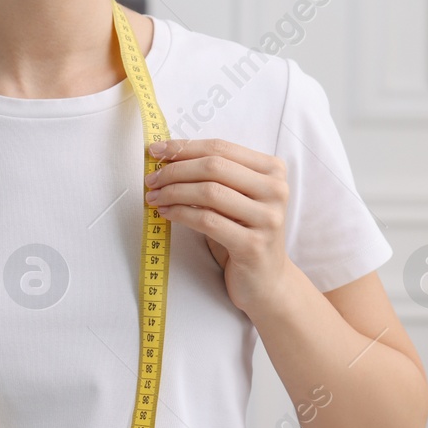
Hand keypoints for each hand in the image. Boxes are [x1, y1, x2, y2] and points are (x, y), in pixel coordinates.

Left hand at [144, 138, 290, 315]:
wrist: (267, 280)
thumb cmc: (244, 233)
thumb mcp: (235, 198)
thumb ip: (214, 175)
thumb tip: (167, 156)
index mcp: (273, 170)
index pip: (221, 148)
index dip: (184, 147)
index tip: (155, 150)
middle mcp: (275, 190)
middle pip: (214, 166)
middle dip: (175, 170)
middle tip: (151, 179)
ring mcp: (267, 218)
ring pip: (209, 192)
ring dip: (174, 192)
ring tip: (154, 197)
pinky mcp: (253, 245)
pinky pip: (207, 221)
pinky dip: (181, 214)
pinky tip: (166, 213)